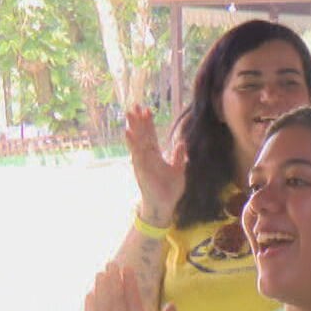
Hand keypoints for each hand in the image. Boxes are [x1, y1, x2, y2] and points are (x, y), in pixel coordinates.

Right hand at [125, 105, 184, 224]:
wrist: (164, 205)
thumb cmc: (169, 189)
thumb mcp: (178, 170)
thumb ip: (179, 156)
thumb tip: (181, 142)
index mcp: (155, 156)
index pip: (151, 136)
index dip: (149, 124)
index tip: (147, 110)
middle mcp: (147, 157)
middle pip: (142, 135)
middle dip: (138, 121)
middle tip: (134, 106)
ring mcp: (142, 162)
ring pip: (137, 142)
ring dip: (133, 128)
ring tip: (129, 114)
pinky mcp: (140, 169)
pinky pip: (136, 154)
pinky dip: (132, 143)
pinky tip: (128, 133)